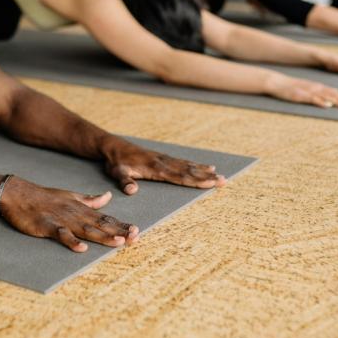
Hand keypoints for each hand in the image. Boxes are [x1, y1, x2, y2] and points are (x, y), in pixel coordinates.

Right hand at [0, 176, 138, 251]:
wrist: (19, 194)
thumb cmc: (45, 198)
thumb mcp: (71, 196)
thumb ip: (90, 200)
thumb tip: (108, 197)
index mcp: (81, 208)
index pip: (105, 217)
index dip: (121, 225)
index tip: (136, 231)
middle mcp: (75, 214)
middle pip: (100, 224)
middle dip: (118, 231)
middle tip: (135, 237)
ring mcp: (62, 219)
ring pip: (85, 229)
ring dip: (102, 236)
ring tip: (117, 242)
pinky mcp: (47, 226)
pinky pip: (61, 234)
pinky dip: (71, 241)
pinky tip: (81, 248)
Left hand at [103, 140, 226, 194]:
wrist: (114, 146)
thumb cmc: (116, 162)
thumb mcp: (117, 173)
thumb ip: (125, 181)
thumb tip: (132, 190)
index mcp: (156, 168)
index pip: (180, 177)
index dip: (196, 181)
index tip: (210, 183)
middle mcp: (164, 163)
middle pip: (189, 171)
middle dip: (207, 177)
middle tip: (224, 181)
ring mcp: (165, 159)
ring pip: (189, 166)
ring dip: (205, 171)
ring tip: (220, 175)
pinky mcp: (163, 158)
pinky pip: (183, 162)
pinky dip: (196, 165)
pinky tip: (205, 167)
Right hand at [267, 73, 337, 108]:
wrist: (275, 82)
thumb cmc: (290, 88)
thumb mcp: (306, 91)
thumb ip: (318, 95)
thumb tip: (330, 101)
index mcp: (318, 87)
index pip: (335, 92)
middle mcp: (315, 88)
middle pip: (333, 94)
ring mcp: (308, 91)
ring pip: (325, 96)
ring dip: (336, 100)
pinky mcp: (300, 95)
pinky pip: (312, 99)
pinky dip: (320, 102)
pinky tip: (327, 105)